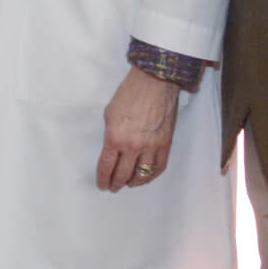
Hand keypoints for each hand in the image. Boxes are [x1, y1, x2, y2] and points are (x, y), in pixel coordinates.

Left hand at [97, 65, 177, 190]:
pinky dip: (151, 176)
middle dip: (116, 183)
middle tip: (113, 187)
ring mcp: (150, 146)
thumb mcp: (109, 113)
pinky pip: (158, 167)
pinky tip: (145, 177)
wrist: (154, 82)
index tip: (102, 184)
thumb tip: (112, 148)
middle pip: (123, 174)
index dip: (103, 179)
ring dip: (133, 182)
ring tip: (128, 184)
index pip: (106, 166)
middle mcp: (132, 146)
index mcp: (114, 137)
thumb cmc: (129, 93)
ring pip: (142, 175)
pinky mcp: (165, 144)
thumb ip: (110, 133)